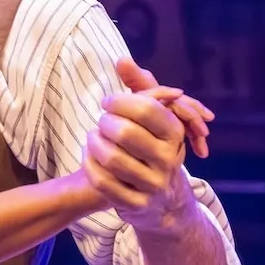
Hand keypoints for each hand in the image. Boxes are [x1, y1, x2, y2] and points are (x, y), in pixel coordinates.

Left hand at [84, 61, 214, 230]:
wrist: (164, 202)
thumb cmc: (153, 148)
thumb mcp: (155, 119)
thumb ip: (140, 86)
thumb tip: (122, 59)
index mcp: (175, 134)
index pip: (146, 109)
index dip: (120, 101)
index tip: (108, 102)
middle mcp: (168, 160)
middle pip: (125, 132)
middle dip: (105, 122)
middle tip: (101, 122)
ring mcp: (153, 185)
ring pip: (111, 158)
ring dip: (94, 143)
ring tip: (92, 138)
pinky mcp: (135, 204)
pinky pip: (102, 182)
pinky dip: (90, 165)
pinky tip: (89, 156)